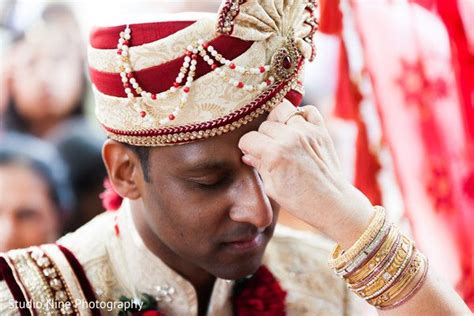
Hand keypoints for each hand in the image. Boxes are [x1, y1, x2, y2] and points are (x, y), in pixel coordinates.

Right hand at [238, 100, 373, 246]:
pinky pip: (308, 110)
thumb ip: (259, 166)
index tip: (250, 154)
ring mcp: (308, 132)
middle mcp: (290, 138)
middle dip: (261, 137)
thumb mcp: (272, 187)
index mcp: (275, 154)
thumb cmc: (300, 201)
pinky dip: (301, 115)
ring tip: (280, 136)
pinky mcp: (321, 131)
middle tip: (267, 150)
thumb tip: (247, 155)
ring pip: (282, 111)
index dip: (246, 147)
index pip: (248, 138)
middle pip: (264, 125)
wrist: (332, 203)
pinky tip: (297, 128)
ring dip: (279, 123)